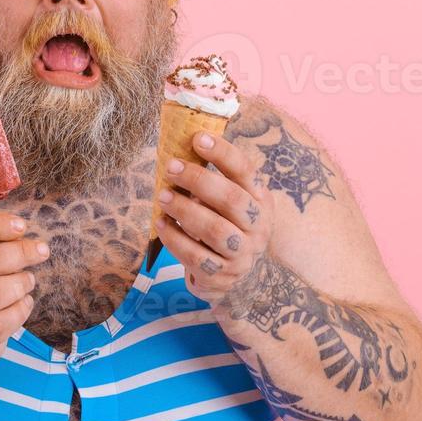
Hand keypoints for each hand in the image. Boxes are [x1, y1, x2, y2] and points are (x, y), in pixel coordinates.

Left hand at [154, 130, 272, 307]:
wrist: (245, 282)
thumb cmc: (231, 229)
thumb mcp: (234, 206)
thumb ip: (215, 184)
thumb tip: (179, 152)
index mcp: (260, 200)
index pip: (245, 171)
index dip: (223, 153)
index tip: (197, 138)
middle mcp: (256, 227)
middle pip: (231, 199)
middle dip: (198, 179)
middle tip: (171, 167)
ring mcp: (241, 254)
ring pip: (215, 229)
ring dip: (185, 210)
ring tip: (162, 196)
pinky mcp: (222, 277)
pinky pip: (196, 257)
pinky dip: (175, 239)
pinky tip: (161, 225)